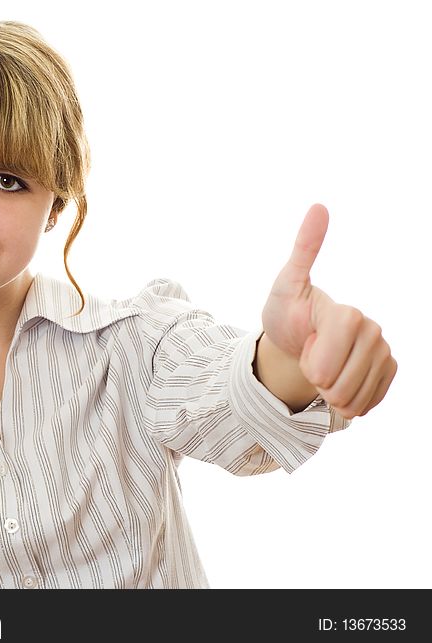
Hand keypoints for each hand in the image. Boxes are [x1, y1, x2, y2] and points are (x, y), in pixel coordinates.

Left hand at [260, 204, 396, 418]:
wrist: (295, 341)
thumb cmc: (287, 312)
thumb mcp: (286, 284)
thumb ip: (304, 250)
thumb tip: (319, 206)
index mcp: (347, 313)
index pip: (332, 354)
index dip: (315, 361)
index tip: (305, 352)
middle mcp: (372, 331)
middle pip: (342, 381)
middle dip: (317, 380)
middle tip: (310, 356)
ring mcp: (382, 351)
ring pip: (354, 397)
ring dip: (329, 394)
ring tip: (321, 369)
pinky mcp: (387, 370)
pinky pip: (367, 404)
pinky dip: (347, 403)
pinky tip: (337, 384)